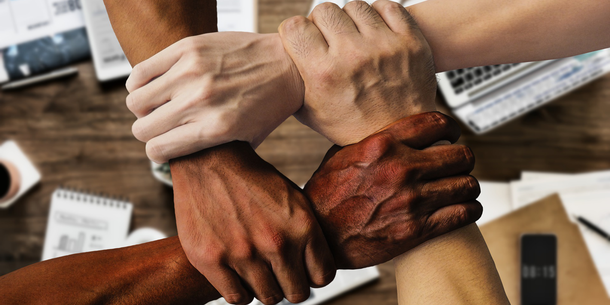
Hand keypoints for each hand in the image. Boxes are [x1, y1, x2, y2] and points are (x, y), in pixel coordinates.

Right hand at [125, 33, 303, 162]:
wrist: (289, 65)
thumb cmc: (269, 105)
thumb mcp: (247, 140)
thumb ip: (214, 152)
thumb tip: (182, 161)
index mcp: (216, 128)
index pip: (158, 149)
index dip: (157, 153)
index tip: (162, 149)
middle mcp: (201, 101)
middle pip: (142, 128)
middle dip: (148, 132)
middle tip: (161, 127)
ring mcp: (192, 72)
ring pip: (135, 100)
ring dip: (143, 108)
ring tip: (159, 105)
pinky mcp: (187, 48)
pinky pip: (141, 71)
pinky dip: (140, 82)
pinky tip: (155, 85)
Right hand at [170, 142, 334, 304]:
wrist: (210, 159)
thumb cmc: (253, 180)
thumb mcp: (294, 198)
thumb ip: (308, 234)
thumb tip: (318, 270)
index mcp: (302, 226)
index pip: (322, 277)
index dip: (313, 275)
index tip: (303, 269)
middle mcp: (276, 243)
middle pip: (297, 293)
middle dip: (291, 284)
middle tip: (279, 272)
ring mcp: (243, 254)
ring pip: (269, 297)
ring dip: (266, 287)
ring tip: (258, 269)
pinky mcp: (211, 260)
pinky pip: (238, 298)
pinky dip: (241, 291)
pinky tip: (239, 274)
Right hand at [279, 0, 436, 145]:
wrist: (399, 135)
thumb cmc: (352, 126)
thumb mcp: (311, 112)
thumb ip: (293, 82)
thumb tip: (277, 59)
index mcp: (323, 74)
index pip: (295, 26)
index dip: (296, 32)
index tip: (303, 40)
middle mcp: (353, 56)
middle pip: (324, 10)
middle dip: (322, 24)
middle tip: (330, 41)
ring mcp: (384, 46)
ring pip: (355, 6)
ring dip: (350, 20)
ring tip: (354, 38)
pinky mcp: (410, 41)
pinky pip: (388, 7)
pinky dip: (378, 16)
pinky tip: (375, 33)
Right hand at [304, 112, 482, 267]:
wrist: (320, 238)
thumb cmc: (325, 197)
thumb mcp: (340, 156)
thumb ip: (370, 141)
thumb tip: (389, 132)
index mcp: (382, 145)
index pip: (436, 124)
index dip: (451, 128)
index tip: (452, 134)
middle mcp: (401, 169)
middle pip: (460, 155)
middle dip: (462, 159)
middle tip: (458, 165)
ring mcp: (412, 200)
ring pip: (467, 184)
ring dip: (467, 186)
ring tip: (461, 188)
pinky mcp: (417, 229)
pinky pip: (464, 213)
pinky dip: (469, 210)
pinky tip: (463, 208)